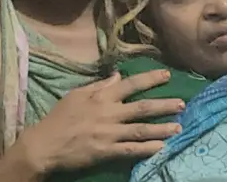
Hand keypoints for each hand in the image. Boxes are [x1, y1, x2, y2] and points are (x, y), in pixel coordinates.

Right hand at [19, 70, 184, 173]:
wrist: (44, 145)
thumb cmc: (59, 118)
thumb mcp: (76, 94)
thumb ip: (99, 85)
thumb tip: (117, 76)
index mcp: (101, 96)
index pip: (131, 84)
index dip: (150, 79)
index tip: (167, 76)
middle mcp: (109, 113)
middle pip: (143, 107)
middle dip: (165, 105)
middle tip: (182, 103)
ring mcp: (108, 133)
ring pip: (141, 129)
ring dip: (162, 128)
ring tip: (178, 126)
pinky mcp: (106, 151)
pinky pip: (131, 149)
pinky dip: (147, 148)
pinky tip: (161, 147)